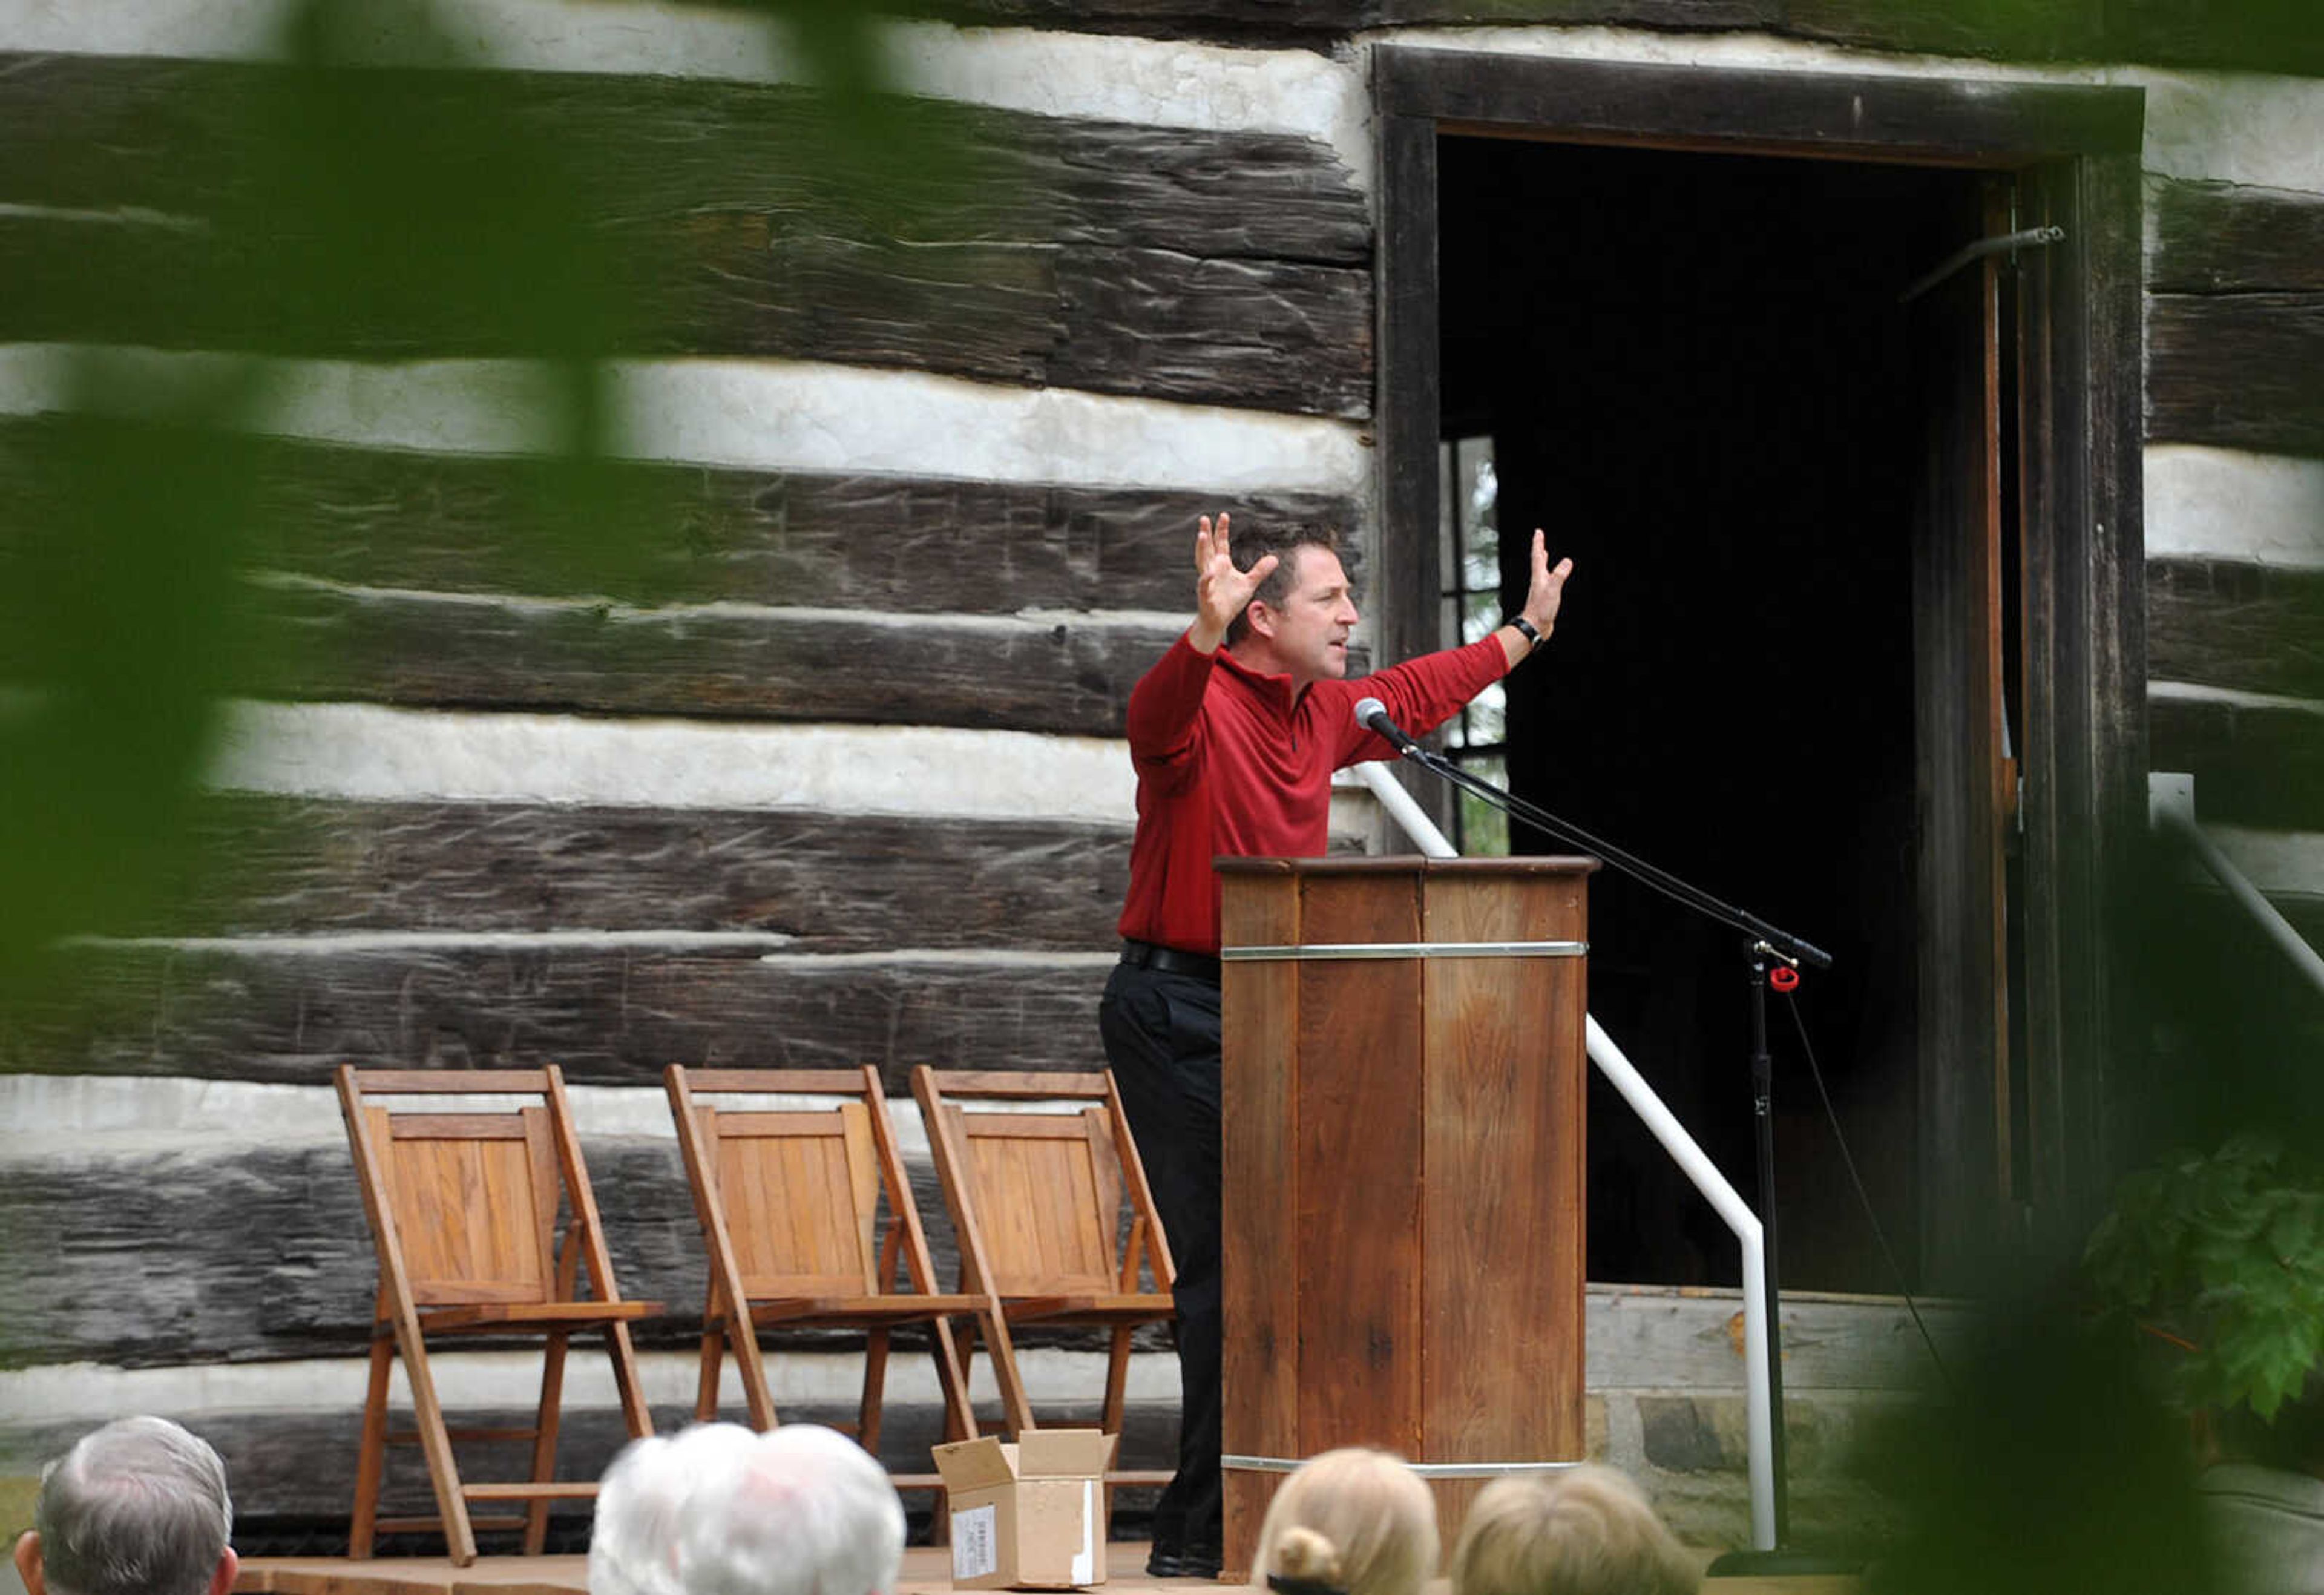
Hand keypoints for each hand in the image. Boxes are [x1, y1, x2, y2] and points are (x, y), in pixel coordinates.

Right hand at [1188, 511, 1276, 653]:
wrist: (1219, 620)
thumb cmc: (1230, 601)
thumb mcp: (1249, 583)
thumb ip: (1260, 570)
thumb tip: (1275, 558)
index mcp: (1222, 564)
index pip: (1220, 543)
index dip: (1221, 530)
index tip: (1224, 515)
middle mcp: (1212, 569)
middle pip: (1208, 548)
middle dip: (1206, 533)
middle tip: (1204, 518)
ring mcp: (1208, 581)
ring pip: (1202, 562)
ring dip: (1201, 549)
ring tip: (1202, 535)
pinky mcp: (1205, 595)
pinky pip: (1205, 585)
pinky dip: (1206, 578)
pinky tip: (1209, 572)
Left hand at [1520, 529, 1573, 637]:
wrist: (1535, 627)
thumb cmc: (1541, 610)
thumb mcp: (1553, 591)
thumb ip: (1559, 576)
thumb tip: (1567, 561)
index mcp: (1539, 577)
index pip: (1537, 556)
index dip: (1538, 543)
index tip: (1538, 532)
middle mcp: (1538, 581)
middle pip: (1537, 561)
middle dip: (1539, 549)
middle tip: (1539, 539)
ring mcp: (1540, 589)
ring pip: (1541, 570)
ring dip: (1542, 560)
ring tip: (1544, 554)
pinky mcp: (1544, 597)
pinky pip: (1546, 580)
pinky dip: (1548, 574)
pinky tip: (1550, 578)